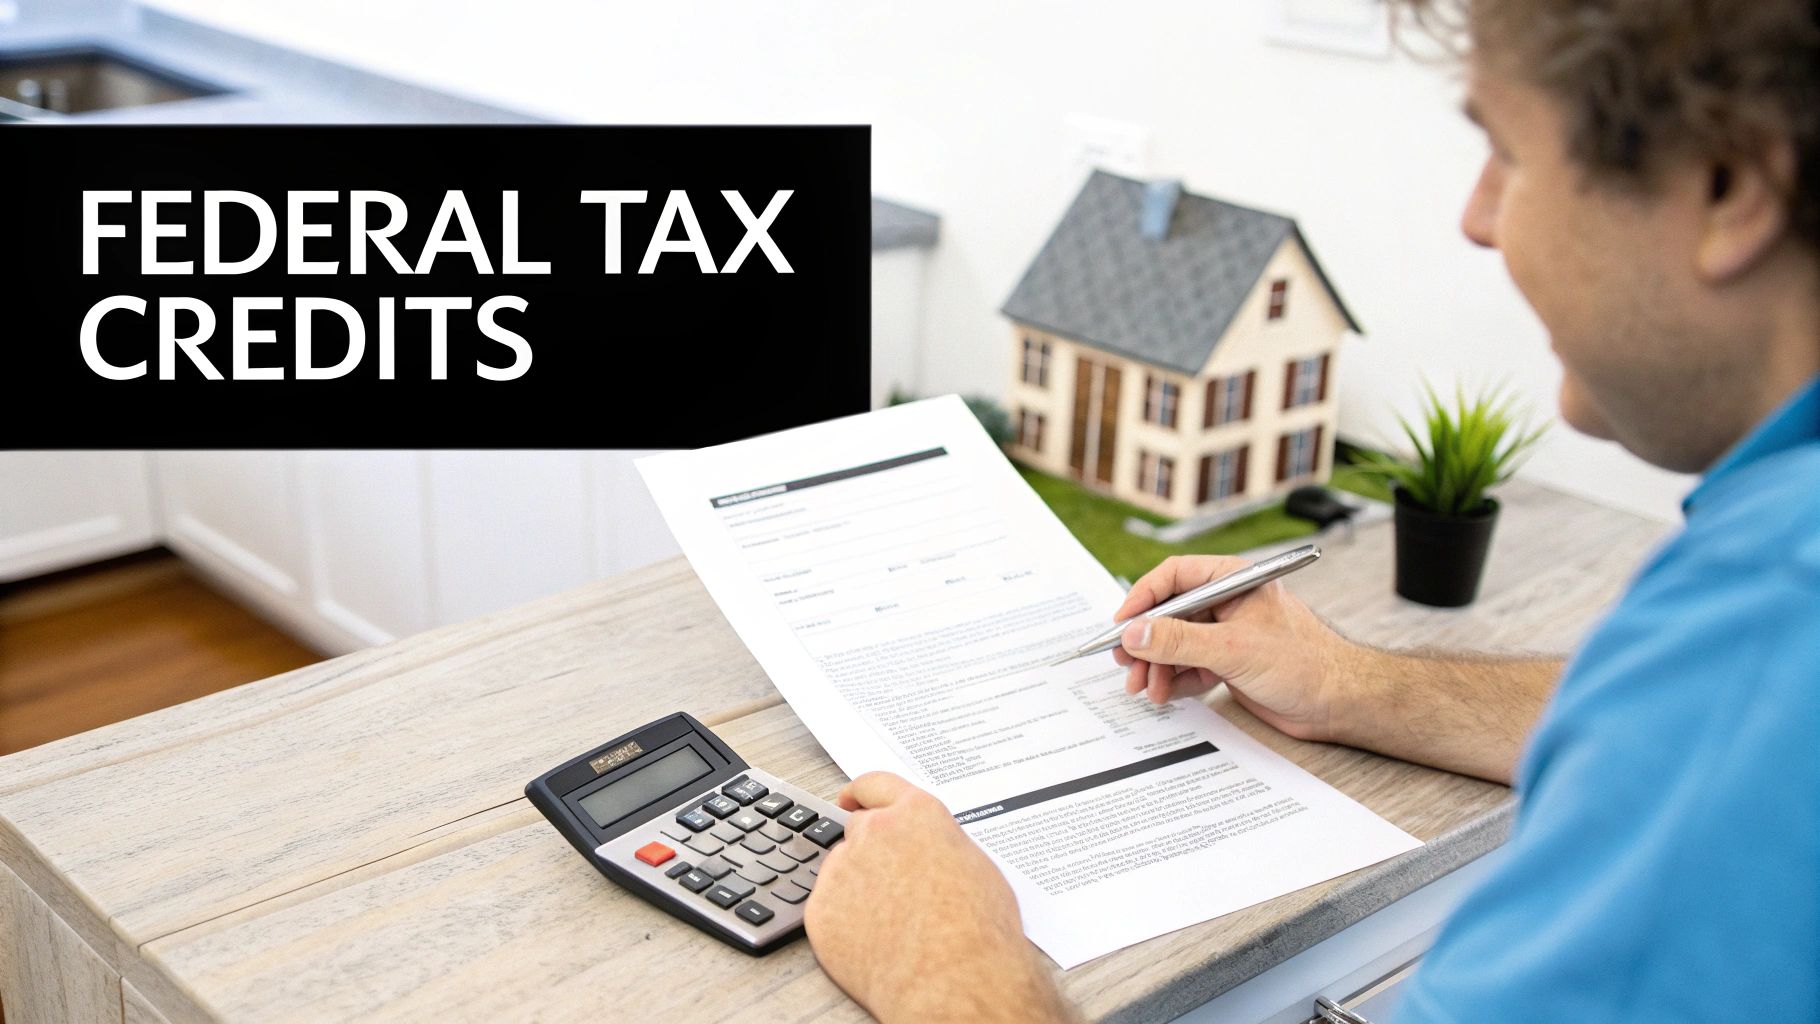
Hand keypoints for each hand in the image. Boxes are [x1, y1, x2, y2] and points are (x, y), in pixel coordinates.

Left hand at [804, 772, 1076, 1023]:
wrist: (954, 983)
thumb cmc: (978, 932)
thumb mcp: (975, 867)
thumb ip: (939, 844)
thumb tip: (927, 850)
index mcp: (916, 815)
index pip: (877, 785)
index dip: (860, 791)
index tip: (849, 798)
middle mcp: (874, 833)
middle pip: (858, 829)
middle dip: (869, 850)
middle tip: (887, 883)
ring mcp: (842, 871)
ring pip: (841, 871)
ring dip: (856, 887)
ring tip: (892, 926)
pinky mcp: (821, 911)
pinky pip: (828, 909)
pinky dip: (844, 922)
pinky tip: (874, 943)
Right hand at [1112, 554, 1353, 742]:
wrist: (1339, 703)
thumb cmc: (1307, 662)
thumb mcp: (1234, 648)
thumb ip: (1180, 641)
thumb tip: (1135, 634)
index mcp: (1233, 580)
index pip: (1175, 576)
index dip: (1143, 598)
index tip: (1121, 624)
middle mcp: (1227, 603)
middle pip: (1169, 614)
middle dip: (1145, 642)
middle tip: (1125, 662)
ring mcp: (1226, 634)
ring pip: (1175, 644)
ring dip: (1156, 666)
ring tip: (1144, 687)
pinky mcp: (1228, 663)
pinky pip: (1188, 667)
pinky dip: (1173, 680)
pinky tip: (1164, 693)